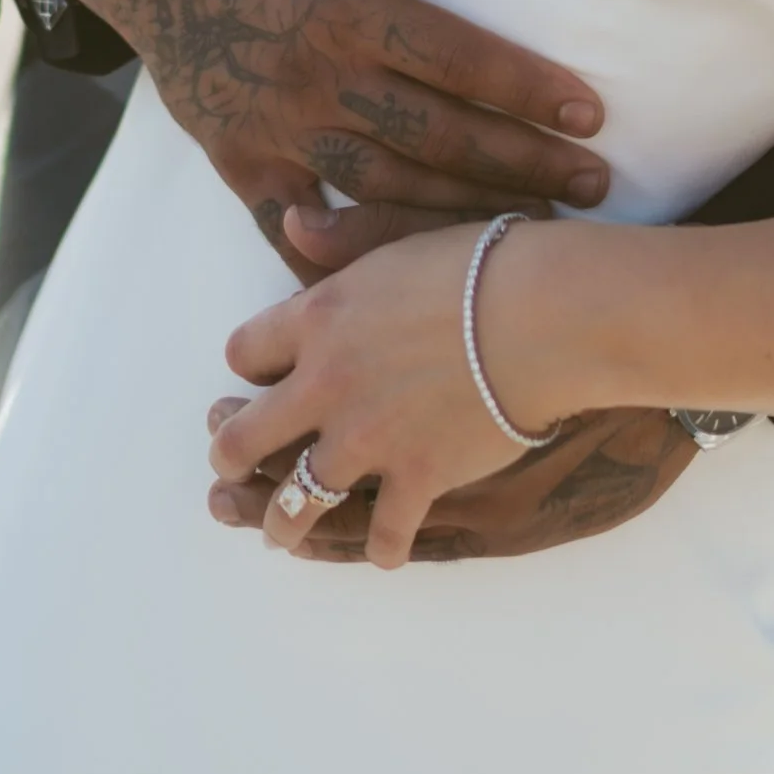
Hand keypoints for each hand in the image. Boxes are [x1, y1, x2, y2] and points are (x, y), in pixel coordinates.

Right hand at [61, 0, 609, 243]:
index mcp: (347, 8)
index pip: (454, 58)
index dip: (524, 89)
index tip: (590, 115)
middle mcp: (316, 77)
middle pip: (433, 137)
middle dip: (518, 164)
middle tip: (591, 185)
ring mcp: (276, 128)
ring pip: (383, 189)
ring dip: (457, 213)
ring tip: (529, 230)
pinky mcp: (241, 163)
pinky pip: (295, 228)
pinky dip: (346, 259)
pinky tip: (400, 288)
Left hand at [210, 224, 560, 565]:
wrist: (544, 313)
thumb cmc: (482, 261)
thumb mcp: (402, 231)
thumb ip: (344, 238)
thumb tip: (293, 222)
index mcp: (319, 316)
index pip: (245, 351)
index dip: (248, 367)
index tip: (257, 379)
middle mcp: (327, 384)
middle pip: (244, 438)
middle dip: (229, 458)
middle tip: (230, 470)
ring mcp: (368, 438)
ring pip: (296, 502)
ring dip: (281, 524)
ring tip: (278, 535)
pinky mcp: (417, 479)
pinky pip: (383, 534)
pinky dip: (383, 547)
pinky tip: (384, 551)